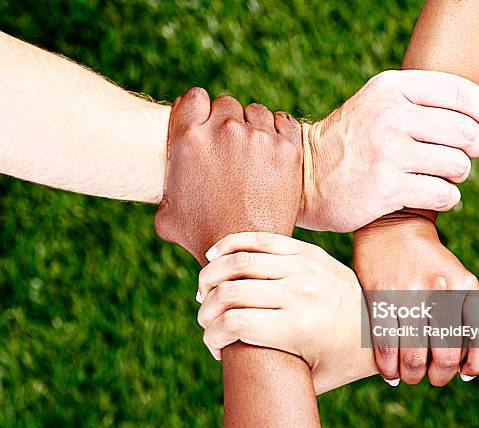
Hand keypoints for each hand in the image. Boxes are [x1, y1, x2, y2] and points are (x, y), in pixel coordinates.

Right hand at [155, 88, 301, 264]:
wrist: (247, 252)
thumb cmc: (202, 238)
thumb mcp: (167, 215)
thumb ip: (165, 188)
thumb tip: (164, 184)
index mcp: (188, 138)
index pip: (194, 98)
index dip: (199, 111)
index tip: (205, 126)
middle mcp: (224, 130)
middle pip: (226, 104)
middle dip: (227, 122)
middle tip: (230, 149)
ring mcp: (258, 137)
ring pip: (256, 112)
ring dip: (253, 127)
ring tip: (253, 155)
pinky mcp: (288, 148)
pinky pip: (283, 122)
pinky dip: (278, 133)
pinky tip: (272, 153)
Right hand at [195, 232, 373, 394]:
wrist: (380, 325)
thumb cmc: (340, 360)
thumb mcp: (308, 380)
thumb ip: (270, 373)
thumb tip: (227, 361)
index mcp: (299, 328)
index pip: (233, 324)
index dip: (211, 336)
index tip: (212, 346)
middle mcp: (300, 293)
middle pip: (230, 292)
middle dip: (206, 309)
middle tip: (205, 319)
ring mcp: (305, 266)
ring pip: (239, 262)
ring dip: (211, 276)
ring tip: (205, 290)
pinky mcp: (308, 250)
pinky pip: (260, 239)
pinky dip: (231, 245)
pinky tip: (215, 257)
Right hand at [298, 70, 478, 231]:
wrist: (305, 177)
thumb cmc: (350, 142)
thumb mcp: (376, 104)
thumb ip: (418, 100)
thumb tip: (477, 114)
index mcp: (391, 88)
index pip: (460, 93)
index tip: (477, 124)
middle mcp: (391, 116)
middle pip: (466, 132)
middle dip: (472, 148)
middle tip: (459, 158)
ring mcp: (389, 152)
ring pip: (458, 165)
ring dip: (457, 175)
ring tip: (442, 177)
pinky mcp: (388, 188)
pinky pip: (444, 193)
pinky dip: (447, 198)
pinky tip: (433, 194)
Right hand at [353, 216, 478, 385]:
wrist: (393, 226)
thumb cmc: (428, 263)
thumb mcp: (456, 279)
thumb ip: (464, 316)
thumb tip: (464, 368)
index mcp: (465, 285)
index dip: (478, 363)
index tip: (467, 373)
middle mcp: (440, 288)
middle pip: (446, 354)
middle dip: (440, 376)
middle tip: (433, 377)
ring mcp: (408, 292)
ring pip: (413, 355)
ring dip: (413, 375)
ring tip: (411, 376)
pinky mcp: (379, 295)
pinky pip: (385, 345)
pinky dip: (388, 367)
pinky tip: (390, 373)